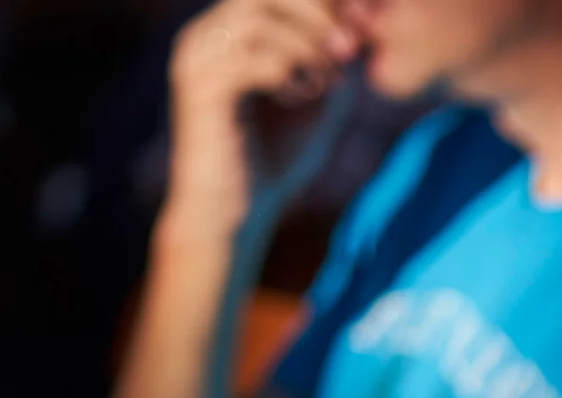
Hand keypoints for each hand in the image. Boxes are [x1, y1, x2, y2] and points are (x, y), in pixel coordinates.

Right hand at [164, 0, 364, 236]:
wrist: (235, 214)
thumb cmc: (274, 159)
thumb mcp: (317, 102)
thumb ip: (334, 63)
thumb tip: (363, 31)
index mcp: (230, 33)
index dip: (323, 2)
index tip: (363, 28)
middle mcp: (206, 37)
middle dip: (316, 14)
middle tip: (350, 49)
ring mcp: (198, 60)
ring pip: (257, 19)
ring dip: (306, 46)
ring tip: (325, 83)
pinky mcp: (200, 91)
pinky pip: (250, 59)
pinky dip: (287, 72)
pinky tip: (299, 98)